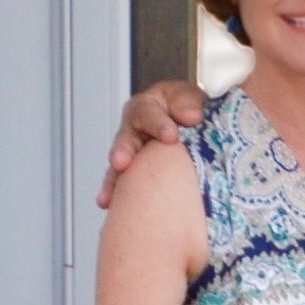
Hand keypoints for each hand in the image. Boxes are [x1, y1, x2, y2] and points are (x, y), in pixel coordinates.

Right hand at [97, 79, 206, 207]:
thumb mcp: (192, 98)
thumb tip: (191, 115)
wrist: (196, 124)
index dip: (157, 124)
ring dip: (114, 180)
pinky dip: (118, 195)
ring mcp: (134, 153)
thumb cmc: (191, 108)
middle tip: (121, 163)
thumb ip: (189, 102)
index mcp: (147, 107)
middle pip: (126, 140)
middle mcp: (134, 130)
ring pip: (121, 166)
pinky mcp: (137, 173)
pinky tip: (109, 206)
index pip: (147, 112)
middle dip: (124, 151)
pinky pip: (124, 184)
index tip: (170, 136)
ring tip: (108, 196)